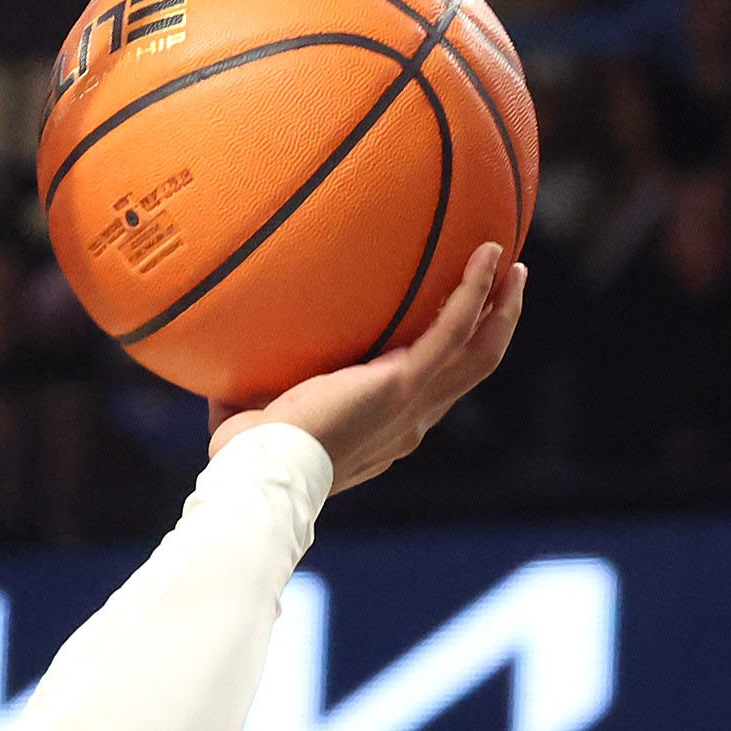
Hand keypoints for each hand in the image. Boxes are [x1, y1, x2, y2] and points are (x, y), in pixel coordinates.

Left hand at [211, 242, 528, 491]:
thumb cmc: (246, 459)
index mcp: (382, 431)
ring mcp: (412, 404)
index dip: (446, 362)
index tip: (450, 330)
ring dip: (499, 308)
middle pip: (469, 372)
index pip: (427, 393)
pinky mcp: (403, 384)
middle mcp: (408, 422)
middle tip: (506, 288)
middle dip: (492, 329)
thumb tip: (219, 361)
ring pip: (478, 354)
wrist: (261, 477)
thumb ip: (251, 387)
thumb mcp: (255, 413)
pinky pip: (453, 328)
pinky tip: (486, 253)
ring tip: (511, 266)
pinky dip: (474, 290)